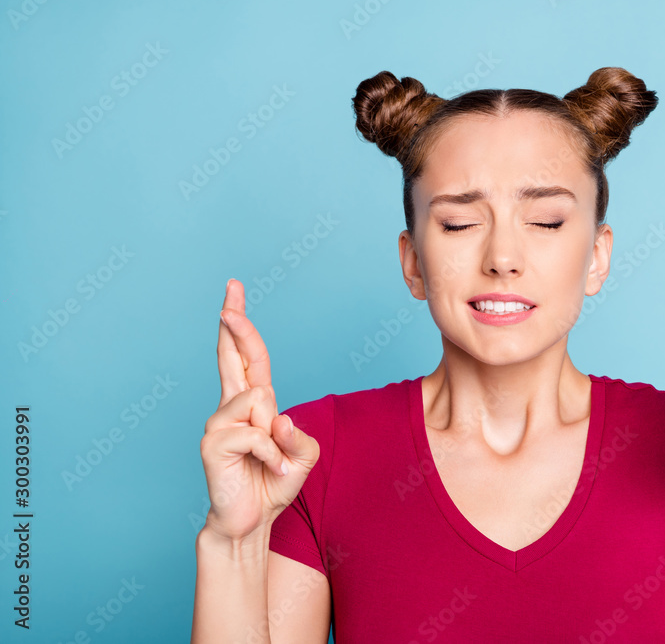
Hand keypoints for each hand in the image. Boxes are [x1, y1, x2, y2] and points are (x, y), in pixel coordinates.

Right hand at [198, 279, 320, 541]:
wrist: (251, 522)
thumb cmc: (273, 484)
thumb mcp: (302, 457)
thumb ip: (299, 436)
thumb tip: (275, 419)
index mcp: (253, 402)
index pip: (249, 357)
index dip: (242, 326)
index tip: (234, 293)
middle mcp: (232, 407)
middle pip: (233, 355)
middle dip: (235, 321)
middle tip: (231, 289)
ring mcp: (218, 423)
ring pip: (258, 400)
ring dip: (275, 437)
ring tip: (269, 461)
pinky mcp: (213, 444)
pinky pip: (256, 434)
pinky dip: (271, 455)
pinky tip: (264, 470)